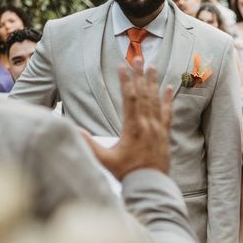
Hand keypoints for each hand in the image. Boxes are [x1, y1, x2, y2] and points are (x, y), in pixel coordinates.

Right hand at [82, 57, 172, 179]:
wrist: (151, 186)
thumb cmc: (127, 174)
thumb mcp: (105, 161)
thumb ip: (89, 145)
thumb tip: (73, 130)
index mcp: (133, 128)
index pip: (129, 98)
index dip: (125, 81)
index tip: (122, 66)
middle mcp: (147, 125)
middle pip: (143, 94)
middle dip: (139, 74)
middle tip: (138, 57)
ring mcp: (158, 128)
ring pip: (156, 100)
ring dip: (153, 82)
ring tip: (152, 66)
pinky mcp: (164, 134)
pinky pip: (167, 113)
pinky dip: (168, 99)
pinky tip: (169, 88)